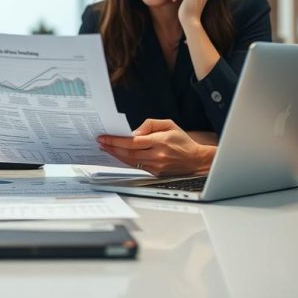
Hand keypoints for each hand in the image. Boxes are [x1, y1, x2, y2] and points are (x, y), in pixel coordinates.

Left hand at [97, 119, 213, 176]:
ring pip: (130, 161)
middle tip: (101, 143)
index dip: (116, 140)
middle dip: (112, 147)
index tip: (104, 137)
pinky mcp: (155, 173)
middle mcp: (157, 155)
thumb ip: (149, 124)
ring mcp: (156, 166)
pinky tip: (118, 155)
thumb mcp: (168, 124)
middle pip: (128, 153)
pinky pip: (136, 166)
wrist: (196, 160)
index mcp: (160, 142)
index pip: (132, 142)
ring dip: (116, 155)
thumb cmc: (182, 141)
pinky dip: (125, 160)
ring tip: (106, 148)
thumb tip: (133, 132)